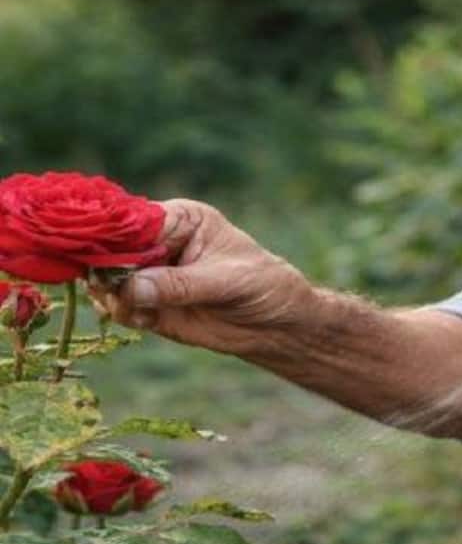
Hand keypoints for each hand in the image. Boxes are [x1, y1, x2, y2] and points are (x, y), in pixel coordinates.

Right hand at [90, 200, 319, 357]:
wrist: (278, 324)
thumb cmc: (264, 286)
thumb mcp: (228, 281)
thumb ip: (179, 284)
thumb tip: (130, 287)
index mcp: (180, 219)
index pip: (132, 221)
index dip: (110, 237)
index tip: (99, 258)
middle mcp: (158, 242)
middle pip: (109, 249)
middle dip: (105, 271)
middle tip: (113, 291)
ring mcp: (149, 273)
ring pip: (106, 280)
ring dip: (113, 297)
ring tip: (140, 311)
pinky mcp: (146, 303)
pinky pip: (117, 306)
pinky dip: (124, 315)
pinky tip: (148, 321)